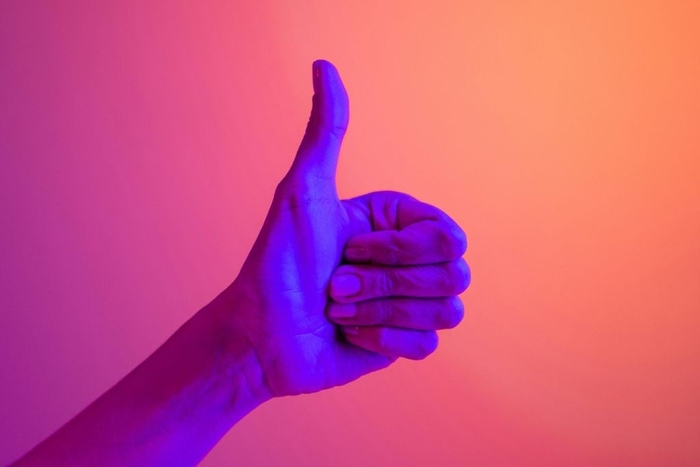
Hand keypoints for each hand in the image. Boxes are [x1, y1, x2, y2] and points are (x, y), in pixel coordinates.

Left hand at [226, 60, 469, 397]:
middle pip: (453, 274)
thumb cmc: (278, 262)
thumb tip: (324, 65)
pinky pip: (429, 346)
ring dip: (380, 312)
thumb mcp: (303, 190)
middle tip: (336, 284)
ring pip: (447, 311)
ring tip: (339, 308)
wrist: (261, 335)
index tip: (349, 248)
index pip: (448, 235)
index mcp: (397, 224)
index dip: (398, 250)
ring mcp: (410, 303)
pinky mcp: (405, 343)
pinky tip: (349, 335)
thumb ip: (327, 131)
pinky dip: (382, 341)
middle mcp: (409, 261)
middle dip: (384, 283)